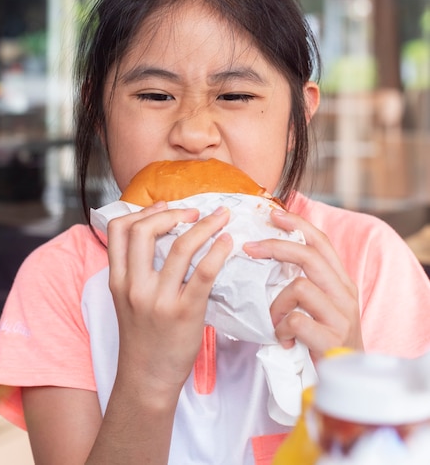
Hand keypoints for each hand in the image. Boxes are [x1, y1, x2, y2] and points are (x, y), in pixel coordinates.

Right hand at [107, 203, 232, 401]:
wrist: (146, 379)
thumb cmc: (143, 337)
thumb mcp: (127, 299)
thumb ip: (136, 269)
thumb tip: (163, 235)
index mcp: (118, 280)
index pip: (118, 229)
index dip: (142, 211)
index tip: (164, 207)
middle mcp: (134, 286)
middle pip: (144, 230)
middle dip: (172, 213)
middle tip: (194, 213)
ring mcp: (158, 299)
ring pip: (180, 247)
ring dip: (204, 225)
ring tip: (220, 218)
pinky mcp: (184, 312)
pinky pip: (203, 273)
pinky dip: (217, 251)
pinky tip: (226, 242)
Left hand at [243, 208, 362, 360]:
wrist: (349, 384)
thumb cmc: (326, 340)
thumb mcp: (321, 307)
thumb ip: (305, 283)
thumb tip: (270, 256)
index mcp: (341, 282)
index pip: (322, 242)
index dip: (298, 225)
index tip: (273, 214)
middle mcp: (345, 294)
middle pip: (310, 257)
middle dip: (276, 247)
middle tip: (249, 248)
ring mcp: (341, 316)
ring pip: (300, 287)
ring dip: (277, 304)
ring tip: (275, 322)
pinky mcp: (332, 339)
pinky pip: (295, 320)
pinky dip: (281, 329)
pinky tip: (283, 340)